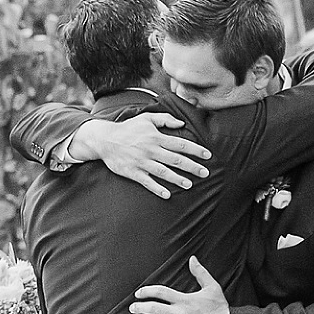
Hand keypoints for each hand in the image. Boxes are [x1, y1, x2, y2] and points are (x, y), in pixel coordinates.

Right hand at [73, 114, 211, 198]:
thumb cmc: (128, 128)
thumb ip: (165, 119)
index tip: (208, 155)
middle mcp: (151, 150)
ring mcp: (142, 162)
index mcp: (156, 137)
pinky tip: (167, 195)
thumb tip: (181, 123)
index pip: (180, 144)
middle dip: (192, 166)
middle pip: (176, 159)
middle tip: (205, 173)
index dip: (195, 150)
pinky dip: (157, 188)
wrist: (105, 139)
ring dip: (177, 179)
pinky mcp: (133, 172)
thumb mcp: (146, 118)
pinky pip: (147, 182)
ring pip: (163, 172)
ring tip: (189, 184)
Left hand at [129, 256, 231, 313]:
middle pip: (153, 309)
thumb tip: (192, 259)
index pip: (160, 292)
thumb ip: (200, 272)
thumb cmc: (220, 308)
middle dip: (140, 308)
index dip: (146, 291)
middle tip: (132, 308)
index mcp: (184, 300)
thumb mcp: (212, 287)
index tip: (139, 293)